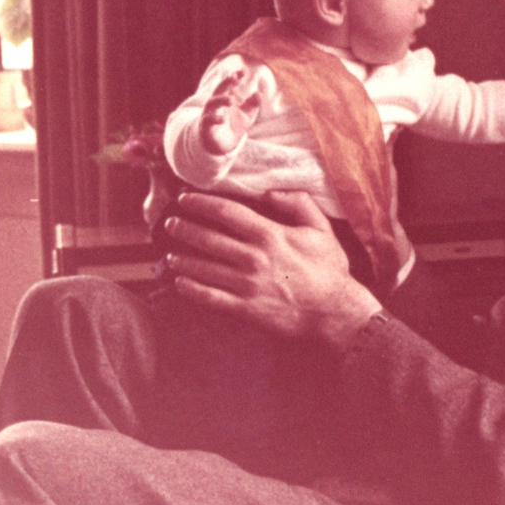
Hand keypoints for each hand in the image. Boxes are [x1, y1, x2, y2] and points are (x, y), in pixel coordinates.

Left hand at [163, 191, 382, 349]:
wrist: (334, 312)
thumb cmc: (329, 270)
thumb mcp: (321, 228)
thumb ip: (298, 203)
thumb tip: (270, 192)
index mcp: (270, 235)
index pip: (227, 213)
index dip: (202, 203)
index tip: (185, 199)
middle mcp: (254, 258)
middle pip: (208, 238)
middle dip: (185, 229)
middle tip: (171, 224)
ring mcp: (247, 284)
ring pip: (204, 268)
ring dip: (183, 259)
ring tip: (169, 254)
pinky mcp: (245, 308)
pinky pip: (211, 297)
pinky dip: (191, 289)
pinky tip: (180, 283)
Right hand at [199, 69, 260, 154]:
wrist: (221, 146)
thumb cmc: (233, 126)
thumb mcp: (246, 115)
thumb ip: (252, 104)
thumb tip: (259, 94)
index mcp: (226, 98)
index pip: (230, 85)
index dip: (235, 77)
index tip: (243, 71)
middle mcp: (216, 104)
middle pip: (219, 90)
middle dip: (225, 83)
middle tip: (233, 78)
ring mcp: (209, 114)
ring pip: (212, 103)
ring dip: (221, 100)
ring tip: (231, 99)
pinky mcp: (206, 127)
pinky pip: (208, 121)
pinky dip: (214, 119)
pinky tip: (223, 119)